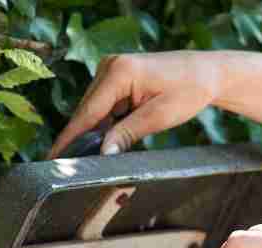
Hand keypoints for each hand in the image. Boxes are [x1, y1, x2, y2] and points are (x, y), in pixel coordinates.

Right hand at [47, 51, 225, 157]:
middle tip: (71, 168)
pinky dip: (105, 124)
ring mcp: (111, 69)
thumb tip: (103, 154)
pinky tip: (107, 141)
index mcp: (119, 71)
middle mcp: (109, 65)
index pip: (88, 112)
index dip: (70, 138)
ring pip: (94, 111)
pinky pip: (104, 106)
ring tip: (89, 159)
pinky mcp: (116, 76)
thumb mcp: (160, 116)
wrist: (208, 73)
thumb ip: (127, 134)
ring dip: (95, 133)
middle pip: (87, 112)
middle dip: (81, 139)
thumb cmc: (190, 89)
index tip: (54, 158)